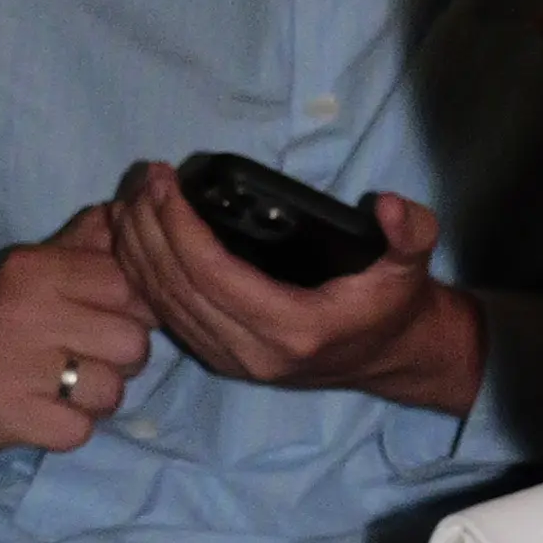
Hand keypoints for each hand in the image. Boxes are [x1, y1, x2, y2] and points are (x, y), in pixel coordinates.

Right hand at [0, 212, 154, 457]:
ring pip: (112, 391)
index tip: (97, 317)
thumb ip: (92, 240)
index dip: (130, 312)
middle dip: (118, 359)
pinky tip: (41, 410)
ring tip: (59, 384)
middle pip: (133, 344)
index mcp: (35, 268)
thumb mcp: (40, 269)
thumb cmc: (3, 320)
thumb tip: (146, 192)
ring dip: (95, 397)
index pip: (131, 288)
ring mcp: (11, 363)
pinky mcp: (6, 412)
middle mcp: (21, 309)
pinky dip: (68, 428)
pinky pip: (81, 430)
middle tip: (77, 356)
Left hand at [106, 158, 482, 414]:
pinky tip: (135, 238)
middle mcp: (254, 353)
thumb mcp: (410, 264)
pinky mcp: (221, 359)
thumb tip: (390, 207)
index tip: (166, 182)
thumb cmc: (391, 304)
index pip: (212, 274)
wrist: (390, 357)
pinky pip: (167, 316)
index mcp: (294, 329)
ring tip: (131, 200)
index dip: (179, 226)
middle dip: (148, 229)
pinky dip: (143, 275)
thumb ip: (411, 233)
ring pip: (163, 304)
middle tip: (143, 181)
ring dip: (137, 250)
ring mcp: (232, 361)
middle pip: (177, 287)